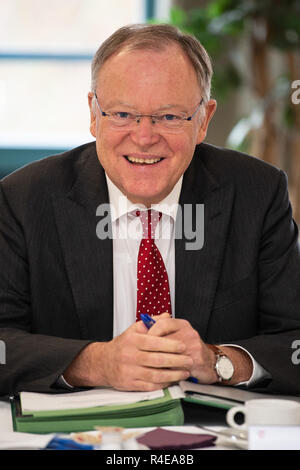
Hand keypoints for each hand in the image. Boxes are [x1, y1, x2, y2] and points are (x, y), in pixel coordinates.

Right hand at [63, 314, 192, 390]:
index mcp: (132, 340)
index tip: (183, 346)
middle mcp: (130, 356)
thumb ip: (151, 322)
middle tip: (189, 360)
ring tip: (185, 372)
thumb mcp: (134, 330)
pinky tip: (173, 380)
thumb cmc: (123, 345)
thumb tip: (166, 316)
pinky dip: (164, 384)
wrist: (104, 362)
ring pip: (155, 375)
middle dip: (176, 361)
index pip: (154, 342)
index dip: (171, 345)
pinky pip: (150, 386)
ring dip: (173, 374)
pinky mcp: (129, 384)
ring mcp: (129, 371)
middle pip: (157, 360)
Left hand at [147, 316, 216, 382]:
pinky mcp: (196, 361)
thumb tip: (142, 328)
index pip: (163, 323)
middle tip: (143, 355)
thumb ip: (161, 330)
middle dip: (151, 349)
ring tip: (149, 365)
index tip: (143, 340)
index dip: (151, 331)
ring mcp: (194, 346)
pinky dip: (167, 371)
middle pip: (165, 339)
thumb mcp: (177, 335)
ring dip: (158, 361)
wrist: (210, 363)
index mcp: (182, 325)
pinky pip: (176, 366)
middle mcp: (189, 333)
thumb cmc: (191, 349)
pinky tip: (161, 373)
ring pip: (169, 354)